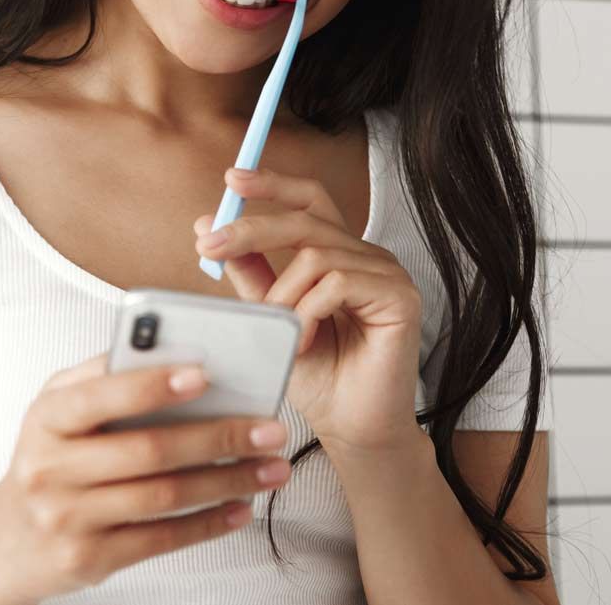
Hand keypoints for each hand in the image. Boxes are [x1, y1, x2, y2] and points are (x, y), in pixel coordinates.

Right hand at [0, 355, 290, 603]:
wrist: (2, 543)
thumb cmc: (47, 459)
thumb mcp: (54, 409)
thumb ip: (102, 375)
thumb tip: (172, 349)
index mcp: (46, 419)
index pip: (101, 395)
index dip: (153, 385)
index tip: (205, 374)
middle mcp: (51, 469)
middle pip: (148, 450)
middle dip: (219, 437)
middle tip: (270, 428)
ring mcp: (69, 519)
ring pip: (164, 496)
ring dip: (228, 481)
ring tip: (271, 468)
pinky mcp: (90, 559)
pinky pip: (162, 539)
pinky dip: (208, 523)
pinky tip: (241, 507)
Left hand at [194, 167, 423, 453]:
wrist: (354, 430)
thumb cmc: (320, 379)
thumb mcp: (272, 319)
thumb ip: (249, 274)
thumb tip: (209, 225)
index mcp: (340, 254)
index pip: (310, 200)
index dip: (273, 184)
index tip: (232, 179)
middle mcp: (367, 256)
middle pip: (305, 219)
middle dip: (251, 228)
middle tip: (208, 246)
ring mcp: (388, 274)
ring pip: (317, 255)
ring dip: (282, 296)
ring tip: (280, 335)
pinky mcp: (401, 298)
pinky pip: (338, 283)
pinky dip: (308, 313)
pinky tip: (304, 344)